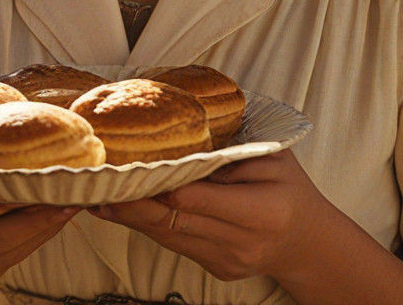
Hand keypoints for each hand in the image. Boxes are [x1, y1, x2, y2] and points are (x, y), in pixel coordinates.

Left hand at [89, 150, 327, 284]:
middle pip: (173, 220)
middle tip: (96, 181)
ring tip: (95, 194)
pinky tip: (120, 209)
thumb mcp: (273, 157)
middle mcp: (240, 242)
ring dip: (130, 215)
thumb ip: (234, 150)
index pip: (197, 197)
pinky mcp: (214, 267)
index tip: (130, 163)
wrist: (307, 241)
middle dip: (132, 200)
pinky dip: (146, 224)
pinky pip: (174, 243)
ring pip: (167, 235)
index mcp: (261, 211)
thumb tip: (188, 136)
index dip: (160, 181)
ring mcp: (225, 260)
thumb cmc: (290, 187)